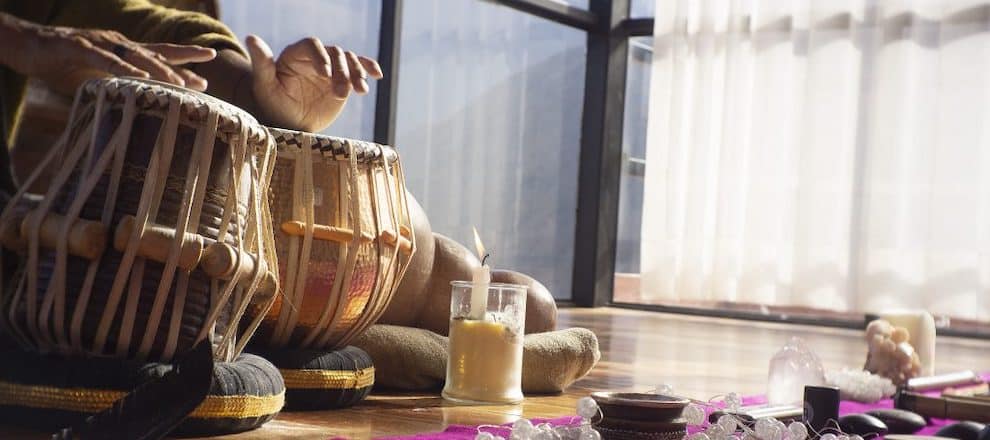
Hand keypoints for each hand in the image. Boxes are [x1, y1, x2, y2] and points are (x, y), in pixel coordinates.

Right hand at [0, 13, 215, 93]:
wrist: (25, 46)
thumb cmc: (59, 64)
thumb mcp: (93, 79)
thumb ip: (114, 89)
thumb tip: (133, 109)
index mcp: (122, 52)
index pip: (159, 57)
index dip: (183, 66)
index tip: (206, 78)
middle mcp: (117, 44)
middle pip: (156, 51)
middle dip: (184, 60)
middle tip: (209, 70)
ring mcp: (100, 43)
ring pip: (137, 56)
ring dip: (161, 69)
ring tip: (182, 82)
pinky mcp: (80, 46)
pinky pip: (105, 59)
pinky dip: (124, 69)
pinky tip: (140, 78)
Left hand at [245, 35, 382, 131]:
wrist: (291, 124)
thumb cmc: (274, 105)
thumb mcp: (266, 86)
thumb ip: (262, 63)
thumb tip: (251, 38)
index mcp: (296, 55)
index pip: (312, 46)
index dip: (320, 57)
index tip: (325, 75)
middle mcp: (315, 57)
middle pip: (334, 53)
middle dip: (341, 71)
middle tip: (342, 92)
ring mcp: (332, 68)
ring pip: (349, 60)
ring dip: (357, 73)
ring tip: (360, 91)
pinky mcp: (344, 79)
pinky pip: (359, 68)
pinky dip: (369, 69)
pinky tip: (378, 75)